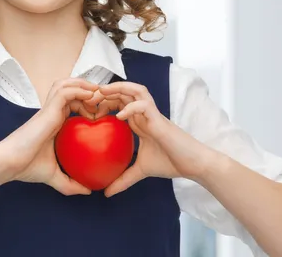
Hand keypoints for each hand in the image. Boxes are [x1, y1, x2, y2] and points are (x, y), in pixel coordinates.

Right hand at [0, 78, 102, 195]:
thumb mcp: (54, 176)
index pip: (73, 103)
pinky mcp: (47, 109)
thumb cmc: (27, 167)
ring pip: (67, 84)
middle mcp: (52, 112)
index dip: (88, 104)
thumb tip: (89, 190)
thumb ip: (71, 183)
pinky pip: (65, 92)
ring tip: (97, 94)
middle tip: (102, 101)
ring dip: (84, 85)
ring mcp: (49, 109)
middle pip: (71, 88)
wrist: (10, 163)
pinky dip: (79, 90)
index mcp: (54, 122)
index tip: (102, 116)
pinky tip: (91, 97)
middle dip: (88, 89)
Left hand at [95, 81, 219, 196]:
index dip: (104, 101)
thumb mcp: (140, 171)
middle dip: (107, 90)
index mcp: (139, 121)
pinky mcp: (160, 119)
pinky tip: (120, 116)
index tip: (88, 110)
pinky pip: (145, 105)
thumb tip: (106, 193)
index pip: (119, 102)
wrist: (193, 165)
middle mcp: (144, 114)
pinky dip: (131, 107)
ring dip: (119, 88)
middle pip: (125, 91)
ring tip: (103, 93)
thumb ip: (123, 179)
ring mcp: (153, 114)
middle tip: (89, 97)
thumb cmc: (170, 162)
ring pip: (136, 90)